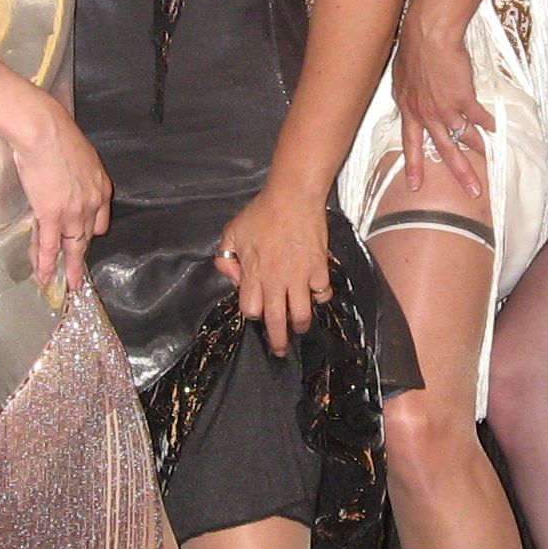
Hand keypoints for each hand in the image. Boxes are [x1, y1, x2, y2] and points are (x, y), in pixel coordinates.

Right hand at [10, 95, 113, 290]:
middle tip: (79, 277)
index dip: (91, 232)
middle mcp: (92, 204)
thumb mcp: (79, 155)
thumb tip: (65, 177)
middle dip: (81, 258)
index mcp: (101, 188)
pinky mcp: (52, 214)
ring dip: (68, 269)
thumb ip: (77, 173)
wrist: (44, 130)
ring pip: (71, 247)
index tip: (84, 239)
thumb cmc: (57, 134)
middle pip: (87, 237)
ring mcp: (73, 212)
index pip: (101, 221)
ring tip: (66, 285)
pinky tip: (44, 277)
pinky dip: (46, 263)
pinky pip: (50, 245)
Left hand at [216, 184, 330, 357]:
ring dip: (299, 326)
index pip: (251, 310)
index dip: (253, 315)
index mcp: (253, 274)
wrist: (293, 198)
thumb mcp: (232, 232)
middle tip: (280, 350)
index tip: (256, 312)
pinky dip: (320, 300)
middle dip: (278, 341)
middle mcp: (276, 281)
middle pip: (276, 321)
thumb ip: (226, 258)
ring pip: (301, 315)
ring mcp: (299, 277)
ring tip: (299, 328)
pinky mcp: (319, 269)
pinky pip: (322, 295)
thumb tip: (234, 279)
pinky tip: (316, 297)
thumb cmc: (262, 213)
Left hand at [392, 16, 494, 199]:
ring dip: (478, 149)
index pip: (411, 144)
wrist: (427, 36)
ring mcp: (445, 107)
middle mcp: (427, 114)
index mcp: (409, 110)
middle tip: (472, 191)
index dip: (414, 166)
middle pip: (444, 149)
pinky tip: (495, 129)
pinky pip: (478, 115)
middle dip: (459, 172)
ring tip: (489, 162)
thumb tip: (412, 100)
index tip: (416, 186)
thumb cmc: (412, 51)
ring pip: (464, 136)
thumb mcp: (401, 78)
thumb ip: (409, 94)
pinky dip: (487, 123)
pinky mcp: (463, 97)